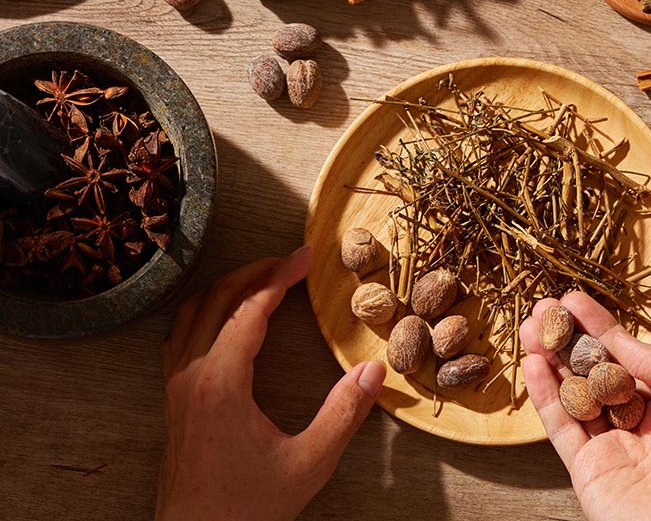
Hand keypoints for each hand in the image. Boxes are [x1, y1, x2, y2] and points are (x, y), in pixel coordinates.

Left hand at [157, 245, 385, 520]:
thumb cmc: (247, 507)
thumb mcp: (309, 462)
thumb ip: (344, 413)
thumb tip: (375, 370)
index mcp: (221, 382)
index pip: (249, 308)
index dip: (279, 276)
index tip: (306, 257)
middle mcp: (191, 375)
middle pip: (217, 298)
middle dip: (255, 271)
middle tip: (291, 260)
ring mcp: (176, 385)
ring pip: (192, 311)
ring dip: (228, 286)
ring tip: (262, 277)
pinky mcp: (173, 398)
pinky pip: (180, 334)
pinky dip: (205, 309)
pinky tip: (226, 316)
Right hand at [519, 292, 650, 520]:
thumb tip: (628, 342)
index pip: (630, 356)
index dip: (601, 327)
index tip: (575, 301)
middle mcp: (640, 423)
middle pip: (596, 370)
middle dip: (569, 339)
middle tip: (544, 309)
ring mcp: (611, 445)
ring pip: (573, 393)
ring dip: (550, 359)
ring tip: (529, 329)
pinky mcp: (586, 469)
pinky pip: (561, 425)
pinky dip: (545, 395)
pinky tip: (533, 366)